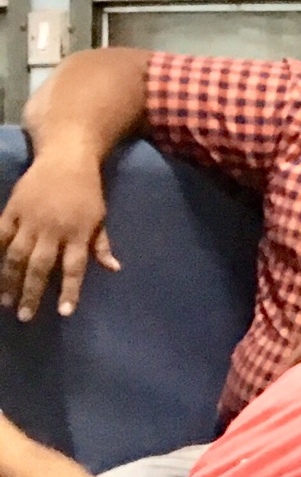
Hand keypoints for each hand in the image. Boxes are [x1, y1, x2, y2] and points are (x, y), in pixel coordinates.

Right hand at [0, 149, 116, 320]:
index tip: (64, 312)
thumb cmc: (86, 192)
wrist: (66, 159)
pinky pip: (0, 235)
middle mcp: (52, 229)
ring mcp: (30, 220)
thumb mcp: (99, 218)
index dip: (69, 291)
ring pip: (15, 255)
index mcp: (78, 233)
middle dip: (31, 293)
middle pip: (40, 267)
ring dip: (8, 280)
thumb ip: (101, 244)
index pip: (74, 268)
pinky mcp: (12, 209)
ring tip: (5, 302)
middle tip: (24, 316)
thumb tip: (113, 268)